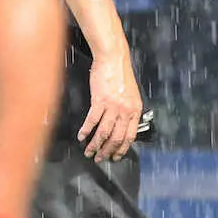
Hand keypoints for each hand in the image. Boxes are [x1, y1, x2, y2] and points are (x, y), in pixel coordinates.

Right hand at [78, 46, 142, 161]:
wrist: (113, 58)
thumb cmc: (121, 75)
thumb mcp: (131, 94)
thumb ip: (128, 111)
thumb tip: (121, 127)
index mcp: (135, 109)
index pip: (130, 136)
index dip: (121, 149)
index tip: (115, 157)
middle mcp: (126, 110)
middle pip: (116, 138)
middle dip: (107, 151)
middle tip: (99, 158)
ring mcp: (113, 106)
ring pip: (104, 133)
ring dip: (95, 145)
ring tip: (89, 151)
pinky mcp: (100, 101)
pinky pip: (92, 121)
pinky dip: (86, 131)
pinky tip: (81, 136)